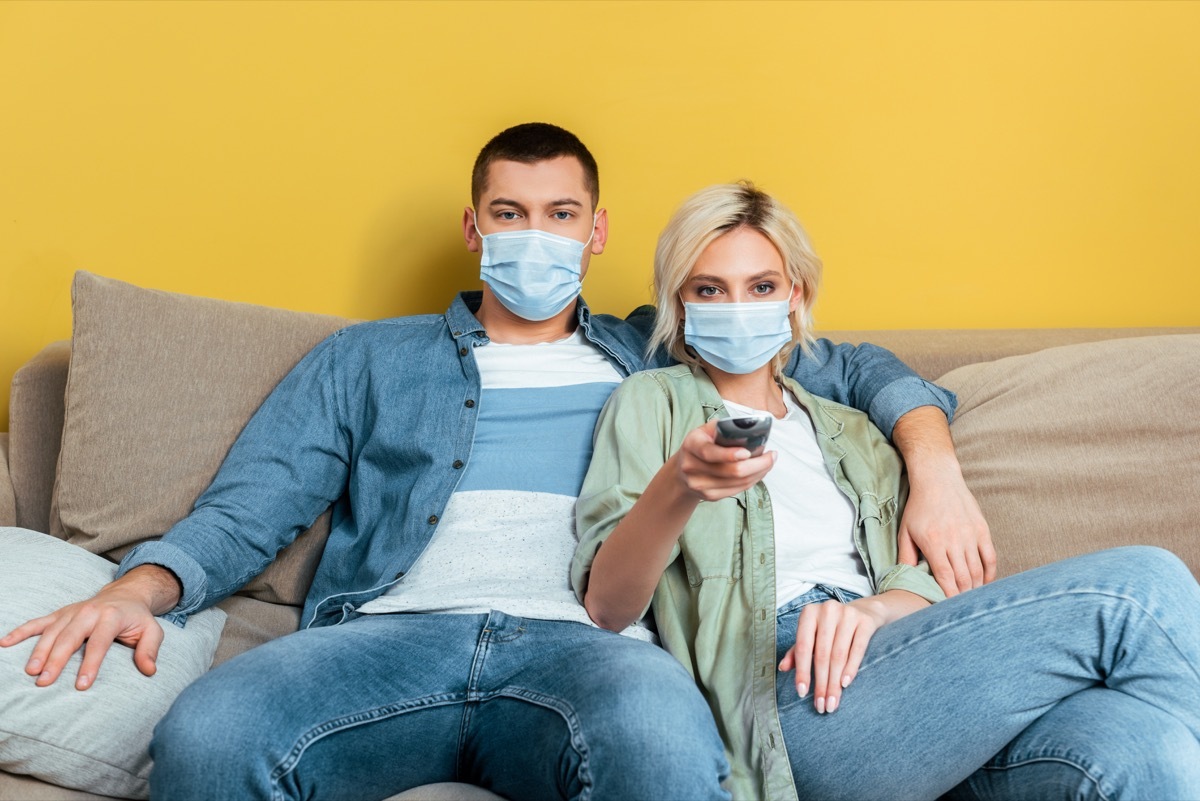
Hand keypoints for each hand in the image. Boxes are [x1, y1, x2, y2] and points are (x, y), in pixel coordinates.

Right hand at [0, 565, 178, 689]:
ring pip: (51, 632)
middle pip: (69, 638)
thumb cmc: (137, 618)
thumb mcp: (153, 631)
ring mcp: (72, 612)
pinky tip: (5, 643)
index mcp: (111, 617)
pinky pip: (38, 622)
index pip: (99, 642)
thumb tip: (150, 670)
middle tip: (44, 682)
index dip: (91, 664)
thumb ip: (150, 649)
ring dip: (39, 651)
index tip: (82, 685)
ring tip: (30, 672)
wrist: (126, 594)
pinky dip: (21, 632)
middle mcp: (88, 612)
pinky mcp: (60, 614)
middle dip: (56, 660)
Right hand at [673, 420, 776, 501]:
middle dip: (758, 464)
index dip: (729, 454)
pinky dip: (753, 481)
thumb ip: (722, 427)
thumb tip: (749, 426)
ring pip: (738, 482)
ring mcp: (700, 485)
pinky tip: (760, 472)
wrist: (681, 472)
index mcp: (691, 445)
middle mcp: (692, 467)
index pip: (709, 452)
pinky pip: (738, 490)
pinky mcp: (710, 496)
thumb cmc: (699, 446)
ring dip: (759, 472)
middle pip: (731, 471)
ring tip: (769, 462)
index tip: (747, 452)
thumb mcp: (704, 431)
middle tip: (772, 455)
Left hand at [778, 597, 883, 713]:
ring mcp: (848, 614)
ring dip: (835, 683)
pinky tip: (845, 684)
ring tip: (833, 702)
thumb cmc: (830, 628)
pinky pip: (857, 650)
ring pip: (839, 655)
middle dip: (821, 683)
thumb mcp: (812, 635)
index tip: (801, 693)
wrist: (863, 612)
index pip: (803, 647)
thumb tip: (782, 668)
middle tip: (821, 705)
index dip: (802, 671)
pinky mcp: (865, 622)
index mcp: (809, 613)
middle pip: (822, 654)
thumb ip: (796, 651)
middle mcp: (827, 610)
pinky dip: (851, 668)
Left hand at [897, 462, 995, 595]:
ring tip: (970, 598)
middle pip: (963, 578)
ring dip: (975, 587)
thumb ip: (906, 556)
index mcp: (934, 543)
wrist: (938, 479)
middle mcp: (954, 541)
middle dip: (962, 596)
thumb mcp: (906, 531)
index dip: (948, 596)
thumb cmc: (919, 506)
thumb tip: (905, 578)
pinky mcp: (982, 530)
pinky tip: (984, 582)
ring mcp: (971, 535)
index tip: (947, 609)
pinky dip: (989, 573)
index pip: (944, 578)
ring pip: (977, 570)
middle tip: (959, 608)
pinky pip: (990, 557)